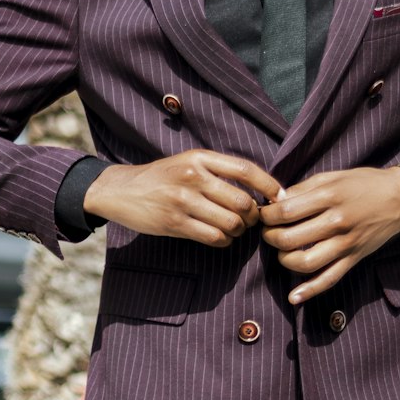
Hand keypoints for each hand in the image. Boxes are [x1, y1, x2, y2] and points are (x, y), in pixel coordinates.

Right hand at [84, 151, 281, 247]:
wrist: (120, 190)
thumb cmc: (161, 177)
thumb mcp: (188, 162)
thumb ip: (217, 170)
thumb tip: (259, 188)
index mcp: (199, 158)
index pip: (245, 169)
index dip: (268, 184)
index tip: (279, 196)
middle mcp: (193, 177)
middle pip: (242, 201)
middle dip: (253, 215)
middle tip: (251, 219)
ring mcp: (183, 201)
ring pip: (231, 223)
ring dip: (239, 231)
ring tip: (235, 229)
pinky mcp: (175, 223)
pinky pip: (214, 238)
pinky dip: (224, 241)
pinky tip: (221, 237)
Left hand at [259, 167, 399, 303]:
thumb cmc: (362, 184)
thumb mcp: (332, 177)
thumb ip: (303, 189)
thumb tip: (275, 201)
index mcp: (329, 197)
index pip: (285, 212)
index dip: (267, 215)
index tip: (264, 215)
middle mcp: (337, 222)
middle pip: (290, 239)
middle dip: (270, 237)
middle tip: (268, 233)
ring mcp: (346, 244)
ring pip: (305, 262)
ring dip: (284, 260)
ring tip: (281, 252)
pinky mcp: (354, 258)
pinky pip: (329, 279)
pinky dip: (310, 291)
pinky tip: (293, 297)